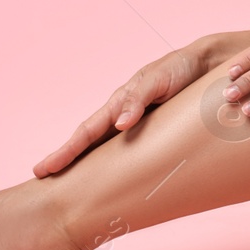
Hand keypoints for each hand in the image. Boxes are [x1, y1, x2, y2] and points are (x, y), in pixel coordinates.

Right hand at [33, 43, 209, 177]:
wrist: (207, 64)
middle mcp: (122, 114)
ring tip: (67, 185)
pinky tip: (109, 180)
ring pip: (106, 148)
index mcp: (119, 102)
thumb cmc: (180, 68)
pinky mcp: (153, 130)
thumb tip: (120, 123)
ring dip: (86, 164)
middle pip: (89, 142)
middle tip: (41, 180)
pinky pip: (129, 151)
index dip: (66, 152)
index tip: (44, 170)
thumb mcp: (159, 80)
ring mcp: (135, 123)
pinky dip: (113, 164)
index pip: (87, 131)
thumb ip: (139, 99)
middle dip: (65, 161)